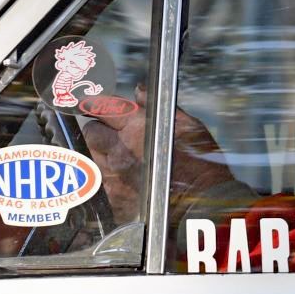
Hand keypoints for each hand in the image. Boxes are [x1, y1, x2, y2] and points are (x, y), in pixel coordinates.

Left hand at [79, 85, 237, 215]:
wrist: (203, 202)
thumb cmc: (200, 162)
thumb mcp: (188, 125)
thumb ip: (157, 106)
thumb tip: (138, 91)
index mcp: (136, 127)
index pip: (102, 108)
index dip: (96, 106)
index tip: (92, 106)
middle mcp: (119, 149)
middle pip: (91, 133)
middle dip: (99, 131)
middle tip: (111, 135)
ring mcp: (114, 175)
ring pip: (92, 157)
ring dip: (102, 155)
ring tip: (119, 159)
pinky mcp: (113, 198)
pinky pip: (100, 183)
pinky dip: (108, 179)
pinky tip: (124, 181)